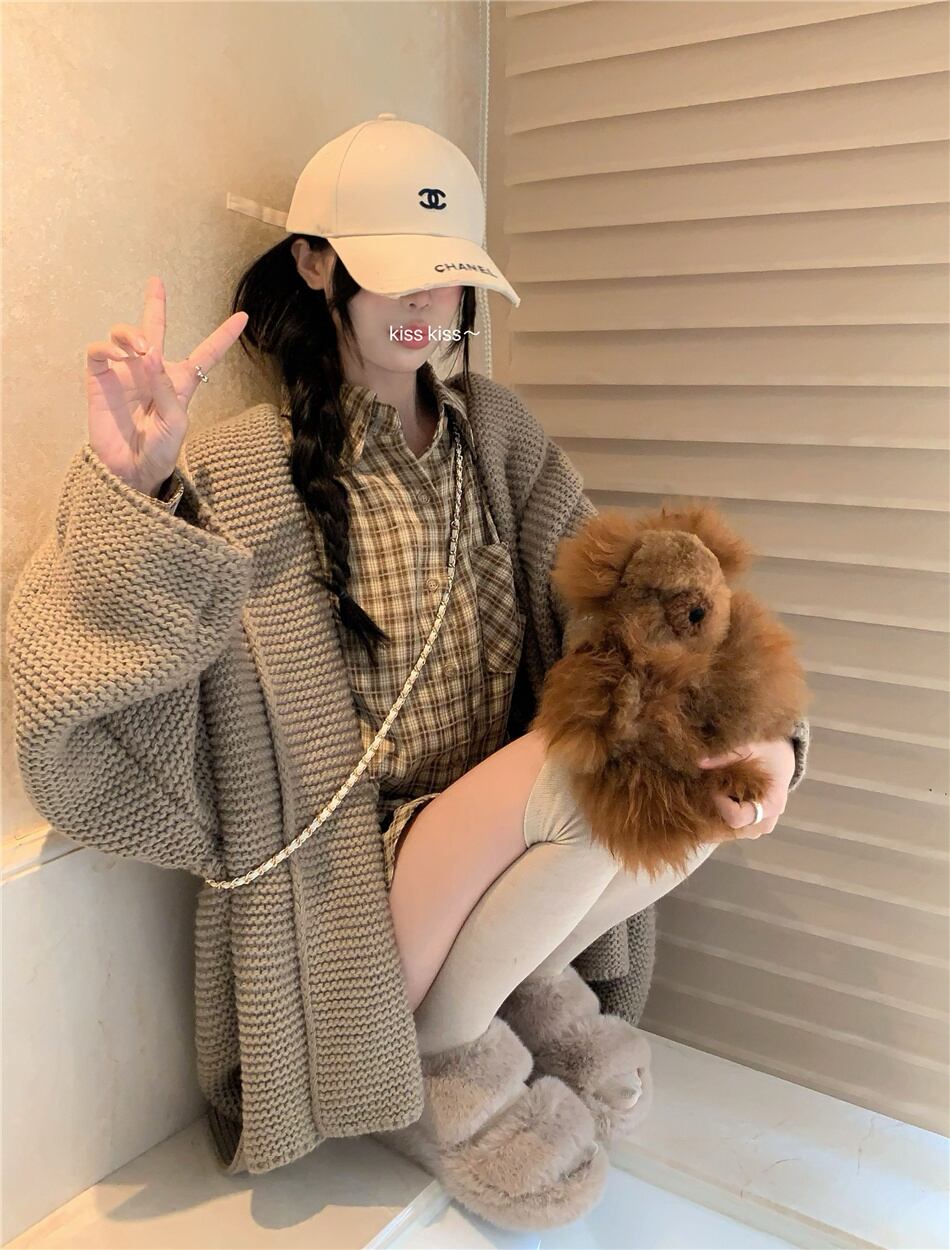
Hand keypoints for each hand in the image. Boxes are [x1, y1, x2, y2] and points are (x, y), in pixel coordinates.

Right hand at [85, 275, 248, 494]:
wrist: (131, 471)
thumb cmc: (160, 451)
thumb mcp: (175, 421)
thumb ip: (165, 387)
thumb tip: (150, 353)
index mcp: (180, 383)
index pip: (206, 354)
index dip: (223, 336)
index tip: (244, 318)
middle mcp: (152, 372)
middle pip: (156, 329)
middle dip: (156, 304)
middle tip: (157, 283)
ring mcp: (125, 374)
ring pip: (125, 336)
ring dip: (132, 333)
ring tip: (141, 347)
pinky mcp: (101, 381)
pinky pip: (99, 352)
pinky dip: (106, 347)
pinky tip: (118, 355)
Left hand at [697, 738, 794, 837]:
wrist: (782, 757)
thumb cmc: (770, 751)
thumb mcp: (750, 746)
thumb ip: (726, 755)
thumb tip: (699, 762)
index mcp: (771, 806)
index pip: (735, 818)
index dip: (718, 803)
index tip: (712, 785)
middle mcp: (765, 823)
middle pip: (729, 830)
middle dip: (712, 813)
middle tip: (703, 793)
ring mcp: (758, 828)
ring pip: (726, 833)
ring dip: (712, 818)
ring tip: (706, 797)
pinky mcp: (750, 826)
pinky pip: (729, 830)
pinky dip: (716, 819)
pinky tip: (708, 803)